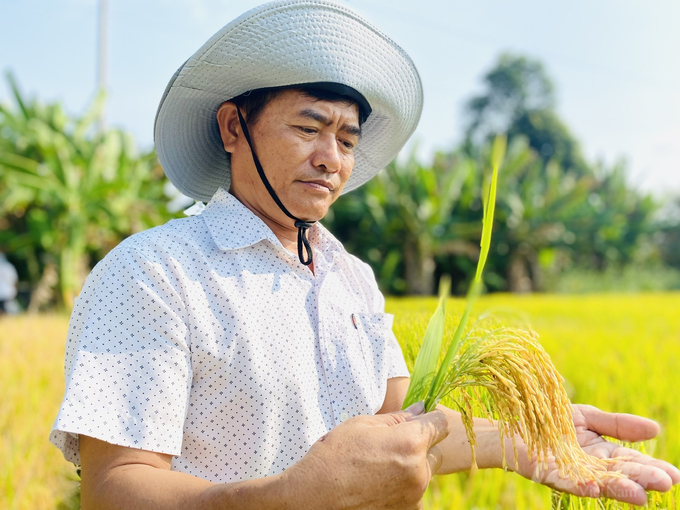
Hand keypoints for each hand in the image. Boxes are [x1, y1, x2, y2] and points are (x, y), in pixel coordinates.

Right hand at [283, 402, 449, 509]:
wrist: (313, 496)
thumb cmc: (334, 455)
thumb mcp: (362, 425)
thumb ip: (397, 418)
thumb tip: (420, 409)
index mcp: (410, 443)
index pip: (441, 423)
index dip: (430, 419)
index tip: (419, 420)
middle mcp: (419, 471)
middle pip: (435, 451)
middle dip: (420, 446)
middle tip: (390, 447)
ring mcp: (414, 496)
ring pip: (423, 474)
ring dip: (410, 469)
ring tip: (377, 469)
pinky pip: (412, 493)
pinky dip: (401, 488)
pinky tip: (376, 485)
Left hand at [510, 404, 679, 505]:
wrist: (512, 422)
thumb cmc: (550, 420)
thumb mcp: (588, 418)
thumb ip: (618, 425)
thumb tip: (656, 429)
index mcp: (602, 453)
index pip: (631, 462)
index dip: (652, 468)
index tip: (675, 476)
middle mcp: (589, 467)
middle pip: (620, 474)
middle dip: (642, 479)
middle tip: (666, 482)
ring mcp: (570, 472)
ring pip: (598, 483)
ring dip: (618, 489)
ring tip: (640, 494)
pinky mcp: (548, 471)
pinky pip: (565, 480)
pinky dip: (579, 485)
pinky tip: (592, 488)